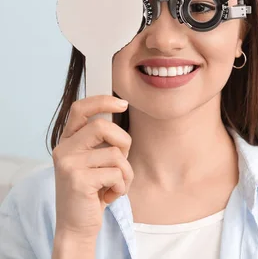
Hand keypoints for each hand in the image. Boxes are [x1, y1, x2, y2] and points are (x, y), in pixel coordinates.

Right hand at [52, 95, 133, 239]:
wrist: (77, 225)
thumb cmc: (92, 191)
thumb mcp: (95, 161)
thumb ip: (102, 141)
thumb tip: (120, 110)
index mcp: (68, 141)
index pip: (81, 108)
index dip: (102, 101)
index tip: (123, 103)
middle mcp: (64, 149)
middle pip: (103, 126)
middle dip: (124, 143)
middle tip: (122, 161)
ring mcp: (68, 164)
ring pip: (115, 153)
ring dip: (125, 172)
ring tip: (115, 184)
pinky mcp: (78, 180)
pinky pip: (116, 173)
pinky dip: (122, 186)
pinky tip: (110, 195)